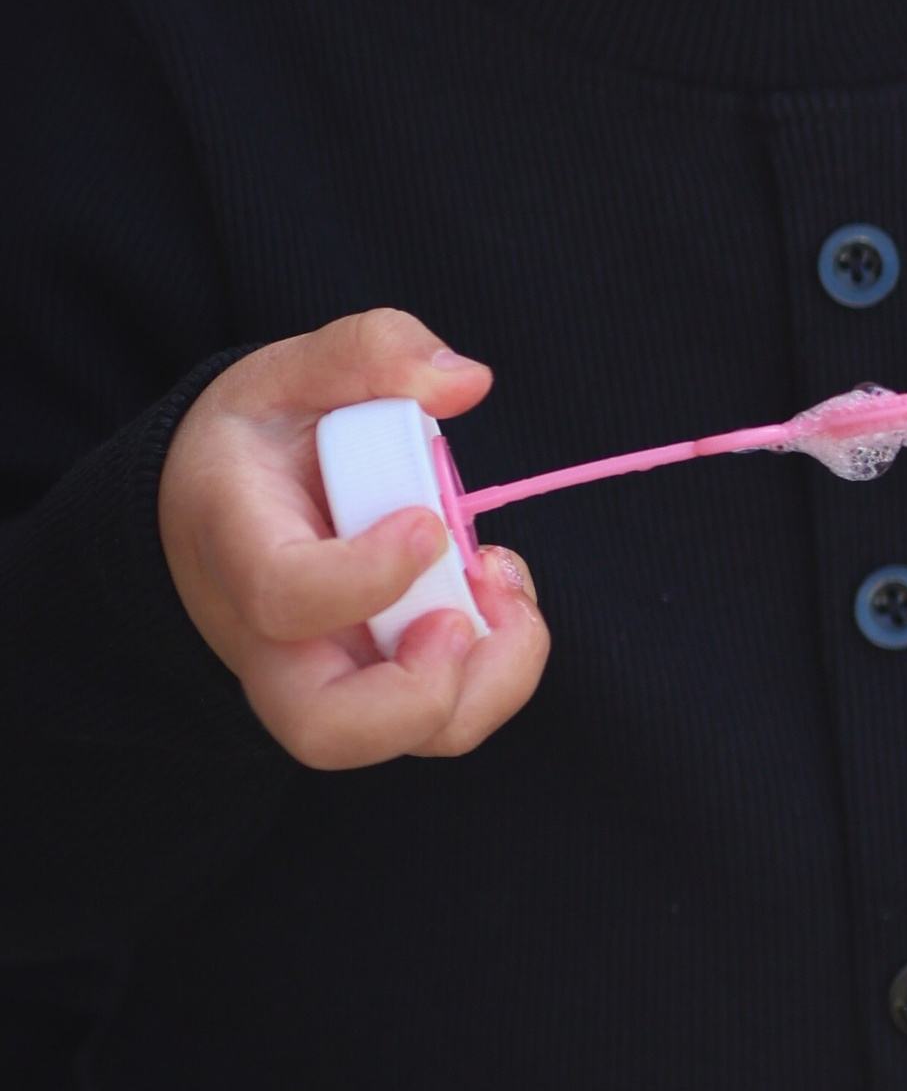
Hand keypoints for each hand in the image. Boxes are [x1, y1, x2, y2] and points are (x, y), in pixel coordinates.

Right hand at [159, 311, 548, 767]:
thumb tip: (466, 382)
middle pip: (330, 729)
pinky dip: (497, 663)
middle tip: (466, 610)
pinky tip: (494, 582)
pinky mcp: (375, 683)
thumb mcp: (295, 369)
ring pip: (403, 739)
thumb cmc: (263, 437)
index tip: (429, 522)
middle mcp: (271, 640)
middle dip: (425, 690)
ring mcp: (325, 673)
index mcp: (238, 545)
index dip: (368, 575)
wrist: (222, 499)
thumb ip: (373, 351)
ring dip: (487, 675)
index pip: (287, 598)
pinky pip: (441, 712)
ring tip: (498, 578)